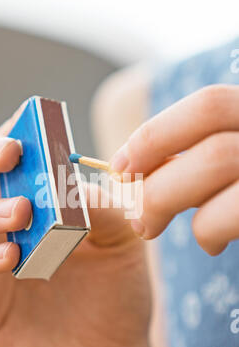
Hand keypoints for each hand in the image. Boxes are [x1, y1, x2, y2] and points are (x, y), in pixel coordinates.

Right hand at [0, 104, 151, 346]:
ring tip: (20, 211)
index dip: (10, 139)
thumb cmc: (116, 294)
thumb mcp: (122, 242)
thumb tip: (76, 182)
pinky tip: (9, 254)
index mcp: (34, 210)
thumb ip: (103, 208)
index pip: (8, 165)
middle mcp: (5, 233)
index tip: (27, 126)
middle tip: (9, 152)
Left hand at [111, 85, 238, 255]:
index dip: (156, 133)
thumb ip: (191, 159)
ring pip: (218, 158)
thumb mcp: (222, 170)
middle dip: (155, 173)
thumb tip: (127, 166)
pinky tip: (209, 242)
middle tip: (133, 213)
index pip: (209, 104)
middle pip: (210, 131)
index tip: (120, 165)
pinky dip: (207, 231)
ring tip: (151, 227)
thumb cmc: (236, 200)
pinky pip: (232, 211)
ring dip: (164, 200)